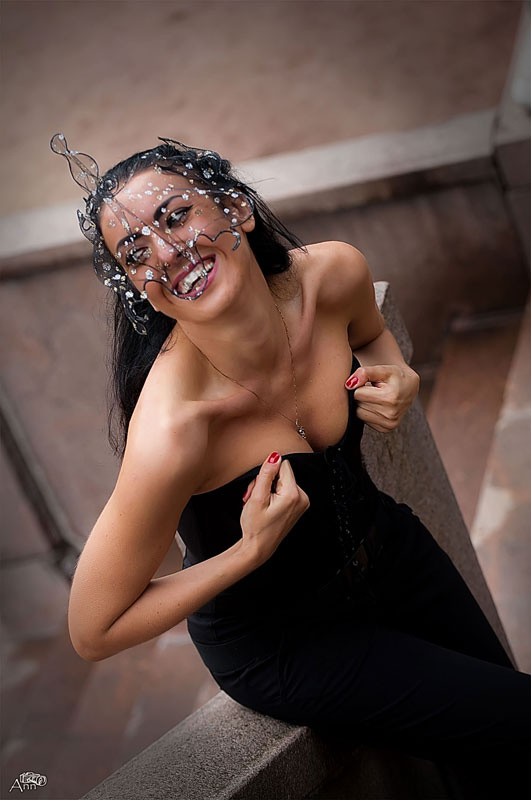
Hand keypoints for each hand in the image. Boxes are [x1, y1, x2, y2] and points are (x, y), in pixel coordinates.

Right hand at [239, 452, 309, 566]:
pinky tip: (266, 506)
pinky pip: (285, 490)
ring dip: (268, 489)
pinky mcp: (298, 506)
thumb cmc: (255, 527)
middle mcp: (302, 498)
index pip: (282, 465)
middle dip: (266, 482)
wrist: (258, 548)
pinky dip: (273, 495)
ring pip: (282, 481)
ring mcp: (302, 503)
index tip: (259, 488)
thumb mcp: (256, 498)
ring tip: (260, 504)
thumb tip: (275, 456)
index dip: (267, 474)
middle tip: (256, 498)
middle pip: (282, 474)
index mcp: (293, 494)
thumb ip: (266, 474)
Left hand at [345, 364, 419, 432]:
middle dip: (363, 396)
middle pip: (358, 405)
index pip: (358, 394)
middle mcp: (391, 414)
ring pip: (359, 414)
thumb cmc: (395, 376)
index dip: (361, 386)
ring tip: (376, 397)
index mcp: (390, 398)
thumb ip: (365, 373)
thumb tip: (349, 384)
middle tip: (375, 391)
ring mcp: (389, 424)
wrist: (409, 387)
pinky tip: (378, 406)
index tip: (371, 383)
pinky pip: (364, 421)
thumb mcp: (383, 369)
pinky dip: (368, 412)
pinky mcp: (386, 429)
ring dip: (364, 404)